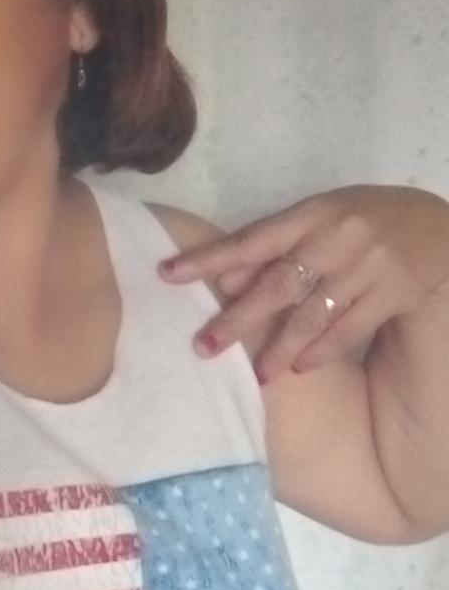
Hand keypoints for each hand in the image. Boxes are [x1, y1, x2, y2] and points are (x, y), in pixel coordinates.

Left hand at [158, 185, 448, 383]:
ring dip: (279, 349)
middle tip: (203, 347)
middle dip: (237, 320)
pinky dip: (320, 351)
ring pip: (312, 315)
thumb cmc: (359, 225)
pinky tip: (299, 368)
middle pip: (277, 284)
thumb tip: (225, 284)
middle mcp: (336, 238)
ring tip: (256, 375)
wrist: (436, 228)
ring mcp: (367, 266)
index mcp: (310, 214)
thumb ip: (274, 247)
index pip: (249, 240)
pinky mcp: (393, 292)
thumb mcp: (318, 220)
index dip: (208, 259)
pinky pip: (348, 330)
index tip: (167, 275)